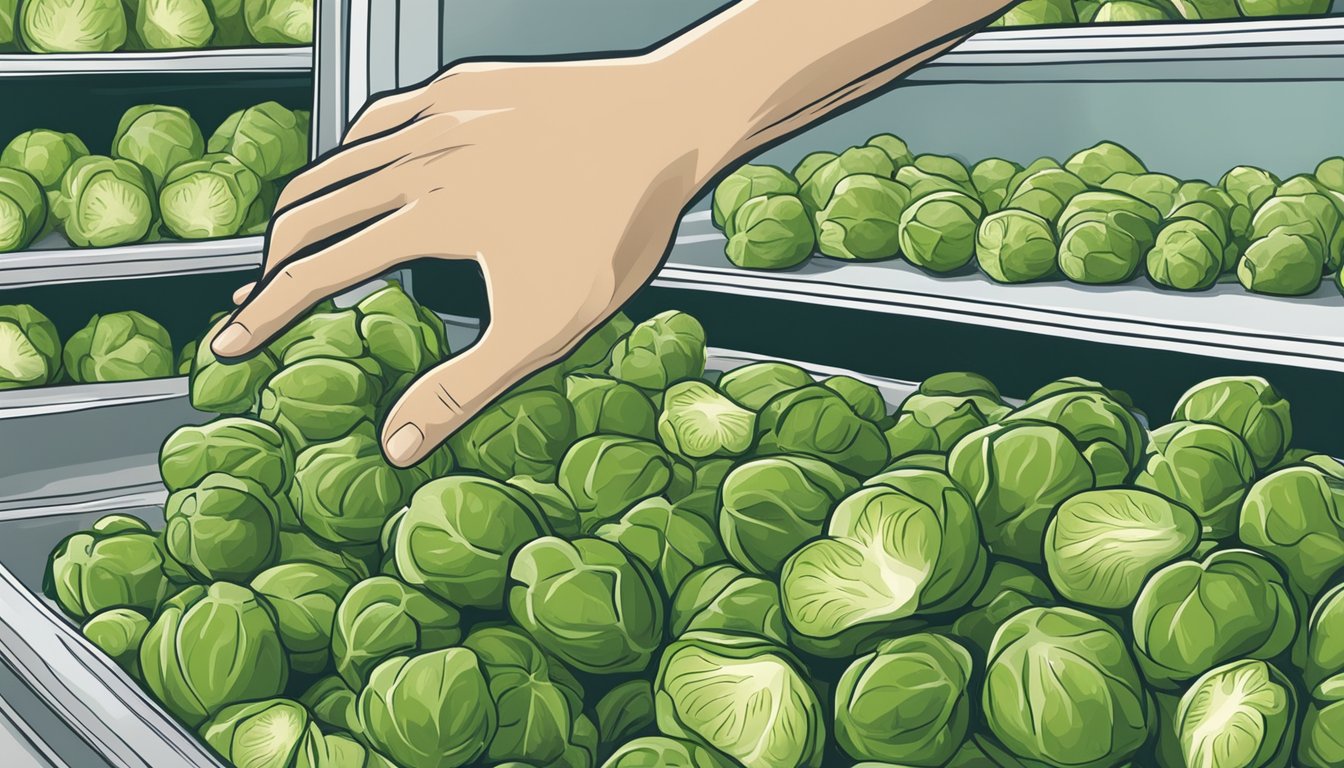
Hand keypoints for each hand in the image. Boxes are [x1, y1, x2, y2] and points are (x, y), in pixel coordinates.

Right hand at [211, 58, 715, 466]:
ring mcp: (436, 114)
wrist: (669, 121)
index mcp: (427, 219)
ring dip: (302, 209)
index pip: (315, 274)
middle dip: (270, 263)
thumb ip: (462, 388)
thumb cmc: (617, 225)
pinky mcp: (460, 85)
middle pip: (306, 212)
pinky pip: (376, 116)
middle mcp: (416, 158)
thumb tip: (395, 445)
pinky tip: (355, 171)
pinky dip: (347, 153)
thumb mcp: (545, 328)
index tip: (228, 345)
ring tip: (289, 247)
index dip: (263, 316)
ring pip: (335, 160)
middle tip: (254, 300)